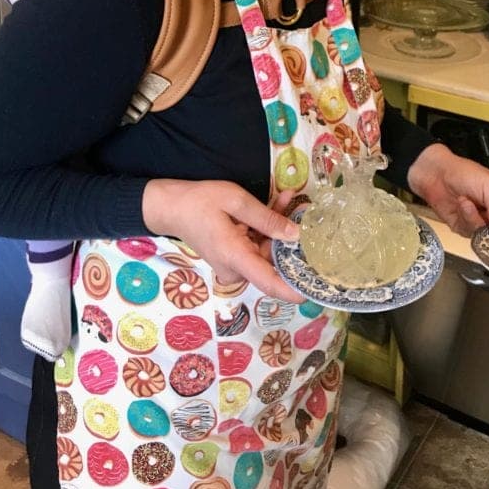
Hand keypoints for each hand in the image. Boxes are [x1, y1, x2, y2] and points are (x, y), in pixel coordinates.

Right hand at [142, 179, 303, 301]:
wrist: (169, 206)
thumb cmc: (199, 201)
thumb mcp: (235, 201)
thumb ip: (267, 218)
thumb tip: (296, 235)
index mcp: (235, 257)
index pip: (270, 283)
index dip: (296, 290)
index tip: (319, 289)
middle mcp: (236, 268)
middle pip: (273, 262)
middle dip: (291, 240)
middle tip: (309, 217)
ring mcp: (234, 264)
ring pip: (267, 250)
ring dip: (279, 227)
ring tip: (289, 198)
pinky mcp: (233, 256)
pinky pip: (256, 245)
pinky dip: (267, 227)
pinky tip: (280, 203)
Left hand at [407, 142, 488, 236]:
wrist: (436, 173)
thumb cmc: (464, 172)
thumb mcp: (488, 185)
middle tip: (488, 219)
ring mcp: (481, 223)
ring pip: (487, 236)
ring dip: (475, 219)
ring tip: (467, 202)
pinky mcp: (465, 228)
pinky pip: (470, 233)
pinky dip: (466, 218)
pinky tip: (462, 204)